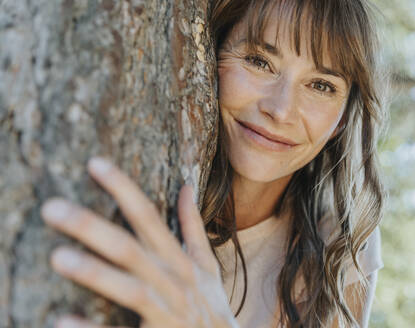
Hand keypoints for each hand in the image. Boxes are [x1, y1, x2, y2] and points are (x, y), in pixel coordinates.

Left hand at [41, 157, 237, 327]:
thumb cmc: (211, 304)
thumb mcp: (207, 264)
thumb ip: (193, 227)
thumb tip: (187, 187)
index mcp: (180, 260)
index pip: (149, 217)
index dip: (123, 189)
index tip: (94, 164)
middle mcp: (173, 281)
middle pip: (130, 249)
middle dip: (93, 227)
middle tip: (52, 208)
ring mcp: (167, 312)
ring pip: (130, 289)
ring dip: (96, 273)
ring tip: (59, 257)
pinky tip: (63, 321)